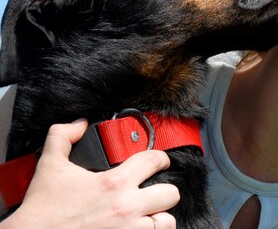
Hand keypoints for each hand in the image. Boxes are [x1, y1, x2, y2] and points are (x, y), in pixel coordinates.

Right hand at [2, 119, 179, 228]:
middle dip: (164, 189)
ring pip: (167, 222)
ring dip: (160, 217)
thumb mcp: (50, 166)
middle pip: (170, 193)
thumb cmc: (42, 210)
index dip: (160, 157)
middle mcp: (127, 207)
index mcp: (114, 183)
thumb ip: (63, 137)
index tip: (159, 161)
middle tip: (154, 190)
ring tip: (150, 213)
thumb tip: (79, 124)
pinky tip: (140, 228)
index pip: (154, 160)